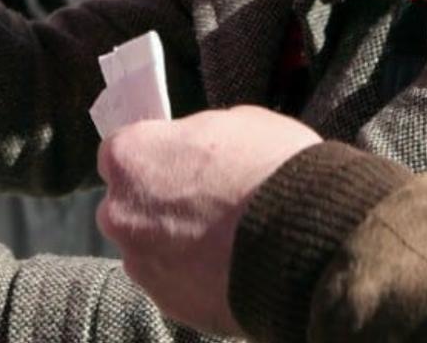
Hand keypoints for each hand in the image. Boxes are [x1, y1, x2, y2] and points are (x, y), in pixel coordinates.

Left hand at [96, 107, 320, 334]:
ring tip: (223, 238)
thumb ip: (194, 138)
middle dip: (156, 202)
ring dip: (173, 242)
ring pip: (149, 247)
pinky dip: (194, 275)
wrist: (305, 239)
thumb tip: (192, 151)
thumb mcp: (232, 121)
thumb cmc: (268, 165)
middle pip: (128, 204)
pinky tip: (231, 264)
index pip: (121, 152)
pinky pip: (175, 282)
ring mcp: (142, 265)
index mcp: (129, 157)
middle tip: (204, 199)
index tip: (180, 160)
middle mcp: (120, 213)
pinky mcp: (170, 306)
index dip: (154, 155)